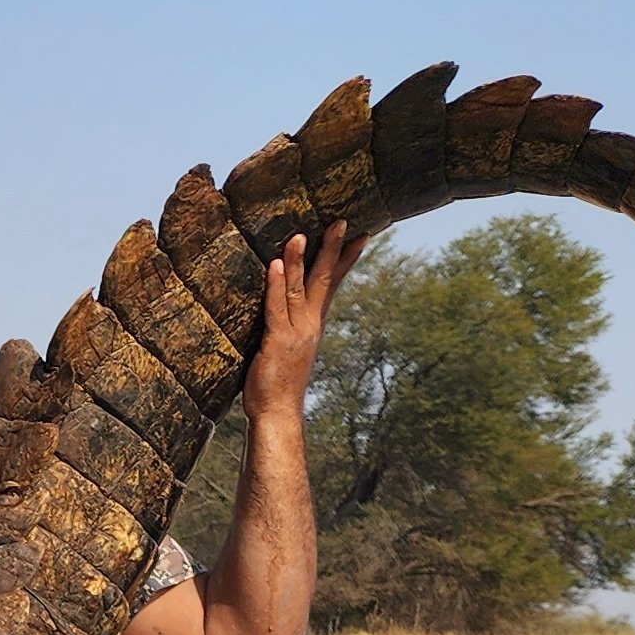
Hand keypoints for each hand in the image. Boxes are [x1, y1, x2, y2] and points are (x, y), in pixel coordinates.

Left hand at [239, 220, 356, 422]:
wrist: (277, 413)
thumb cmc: (275, 382)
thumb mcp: (284, 347)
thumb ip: (285, 325)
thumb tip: (279, 307)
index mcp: (313, 324)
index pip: (334, 284)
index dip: (346, 259)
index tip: (361, 235)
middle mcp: (309, 325)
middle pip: (325, 280)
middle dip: (333, 249)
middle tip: (341, 221)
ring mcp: (295, 333)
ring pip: (300, 289)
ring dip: (299, 260)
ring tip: (300, 234)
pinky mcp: (276, 341)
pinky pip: (276, 308)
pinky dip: (275, 285)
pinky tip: (274, 265)